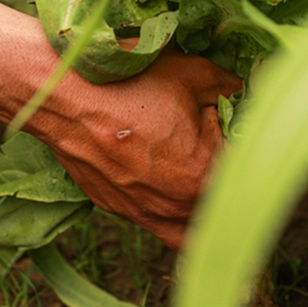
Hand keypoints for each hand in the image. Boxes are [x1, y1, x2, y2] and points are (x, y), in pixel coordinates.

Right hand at [31, 46, 241, 248]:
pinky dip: (168, 211)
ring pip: (190, 233)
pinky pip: (155, 223)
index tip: (238, 128)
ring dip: (203, 212)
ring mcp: (144, 213)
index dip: (246, 148)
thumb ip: (230, 89)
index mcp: (202, 176)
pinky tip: (164, 183)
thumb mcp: (193, 73)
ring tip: (203, 184)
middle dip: (227, 181)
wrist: (61, 97)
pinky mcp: (118, 209)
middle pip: (221, 207)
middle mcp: (176, 206)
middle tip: (222, 150)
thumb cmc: (127, 84)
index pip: (245, 174)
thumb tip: (245, 93)